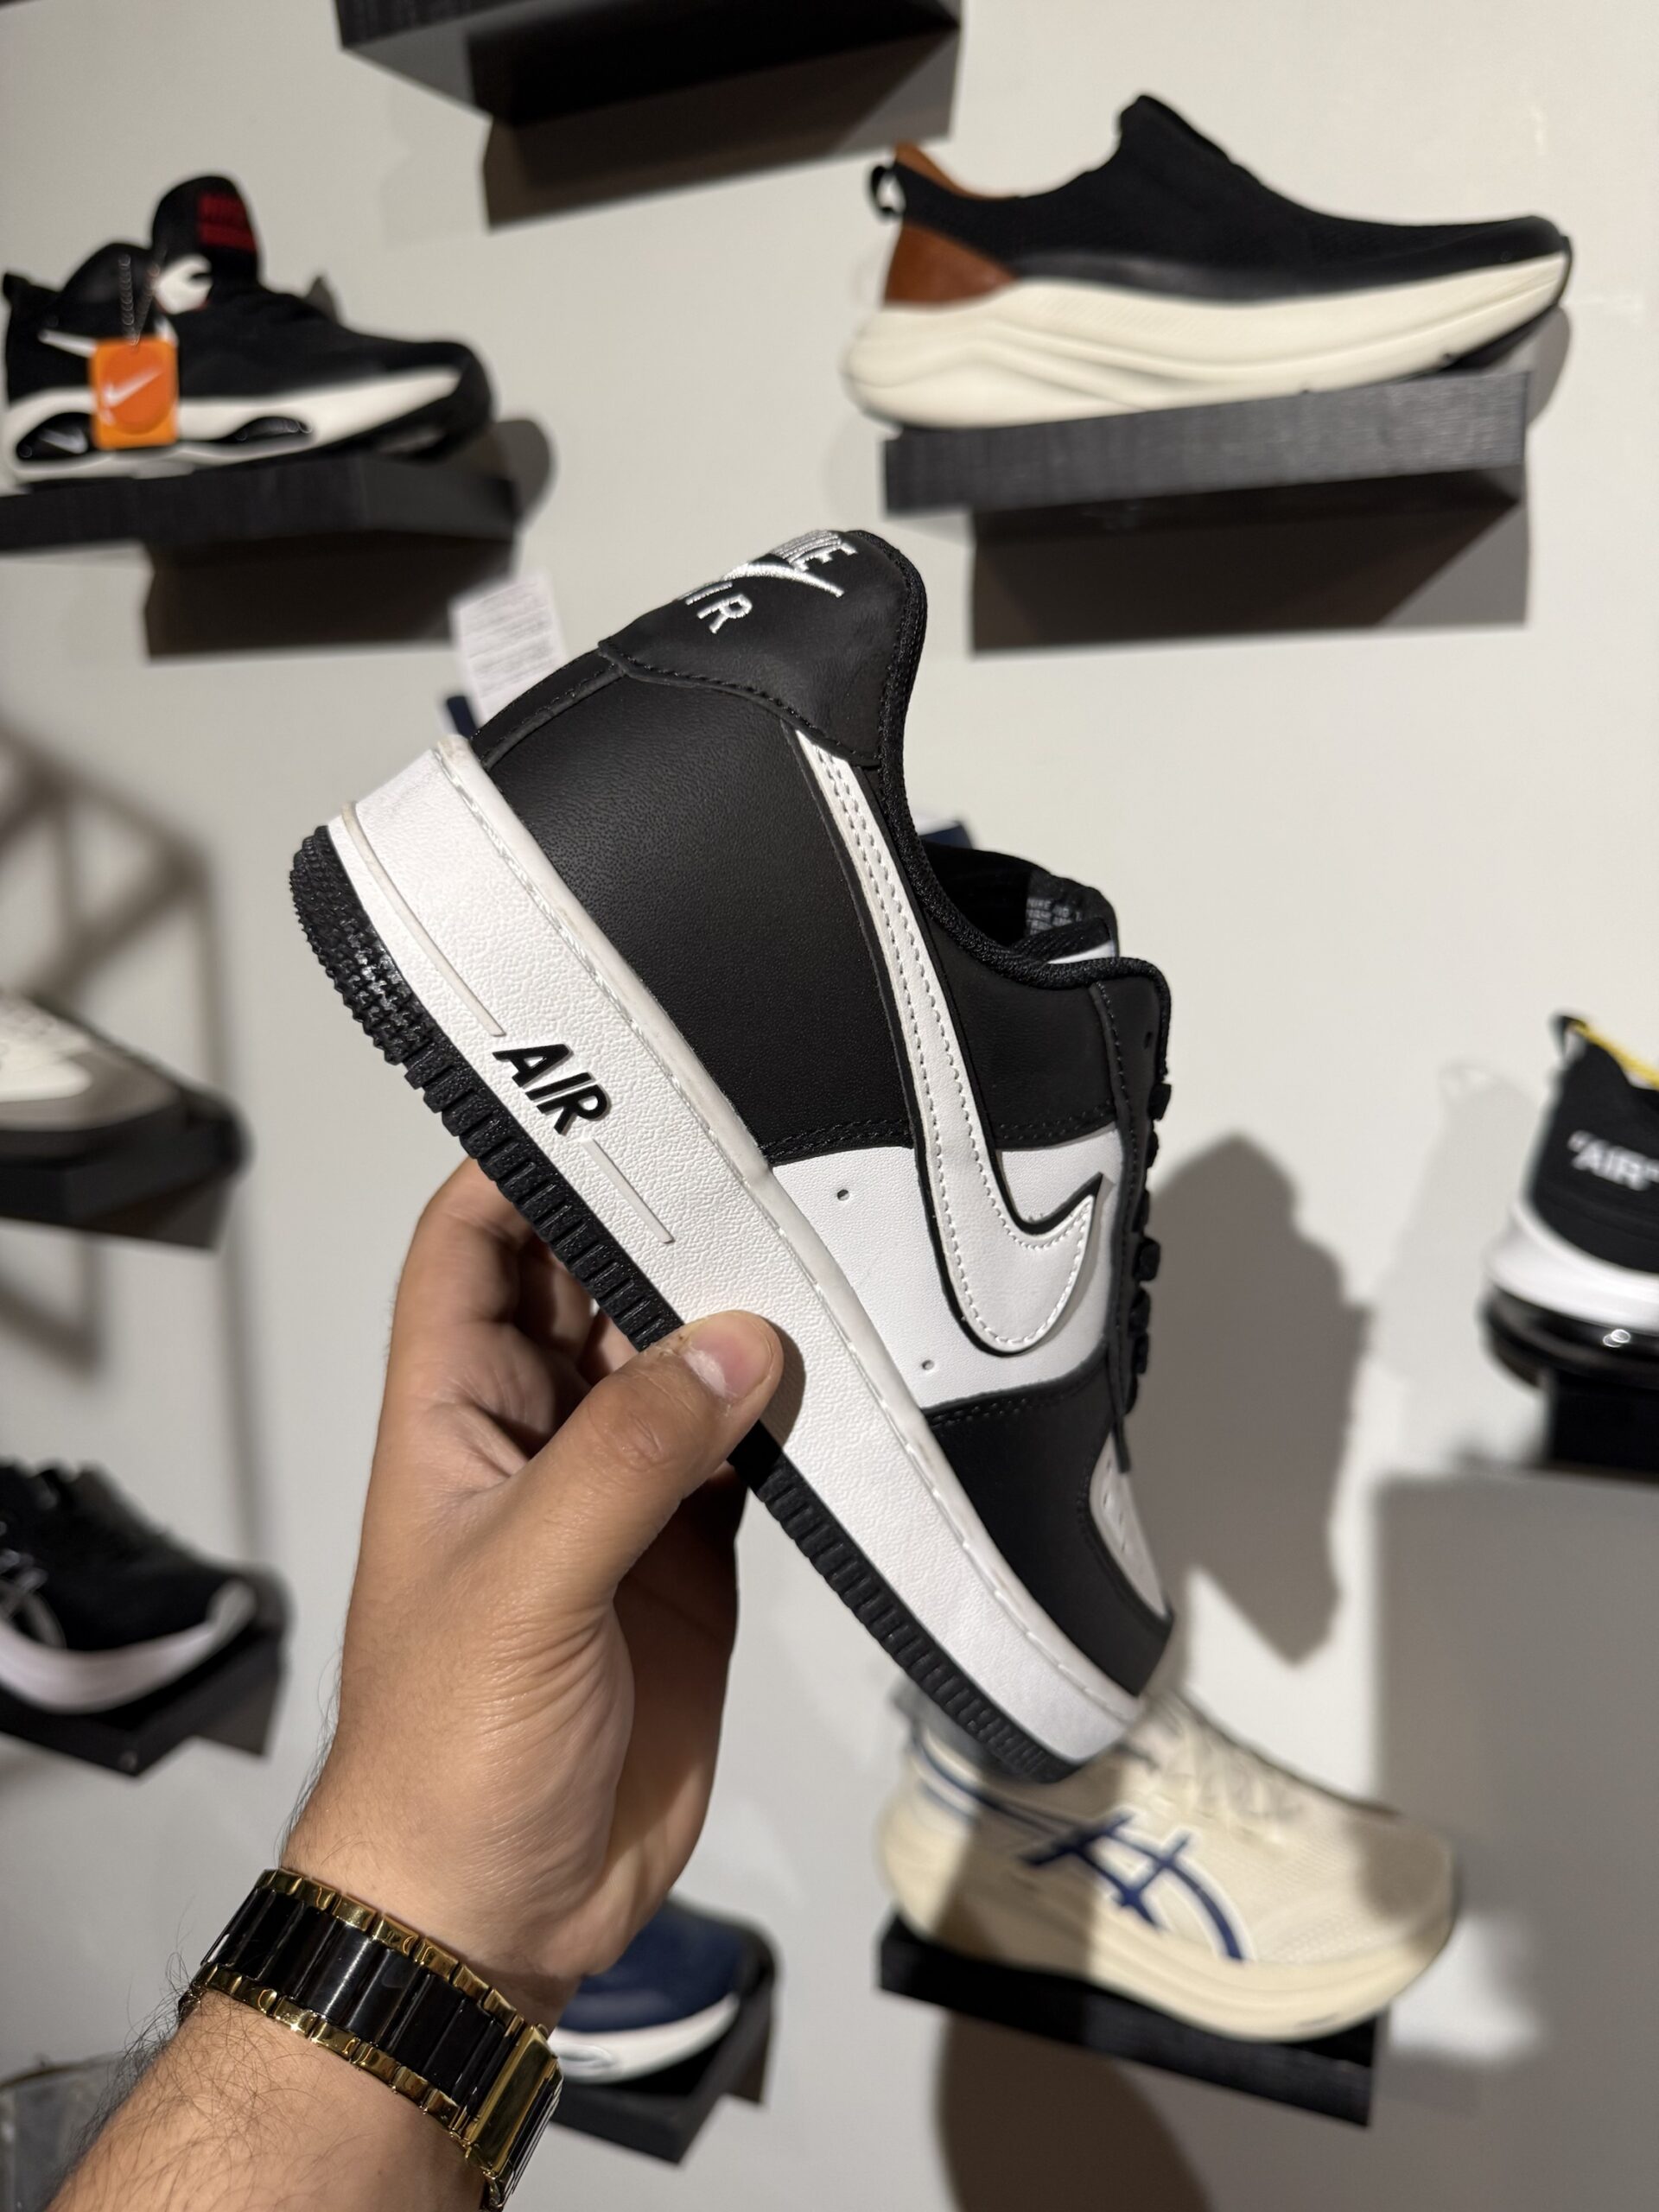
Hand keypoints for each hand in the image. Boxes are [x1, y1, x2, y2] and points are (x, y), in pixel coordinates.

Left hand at [286, 1161, 781, 2022]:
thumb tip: (736, 1341)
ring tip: (812, 1239)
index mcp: (453, 1419)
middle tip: (751, 1154)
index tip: (605, 1095)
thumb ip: (631, 1457)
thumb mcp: (526, 1585)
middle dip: (655, 1224)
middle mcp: (533, 1441)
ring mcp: (616, 1498)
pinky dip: (787, 1413)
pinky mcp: (689, 1558)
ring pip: (677, 1365)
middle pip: (589, 1291)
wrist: (495, 1911)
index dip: (517, 1166)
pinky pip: (742, 1454)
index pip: (471, 1251)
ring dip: (732, 1315)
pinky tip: (838, 1370)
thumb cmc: (449, 1753)